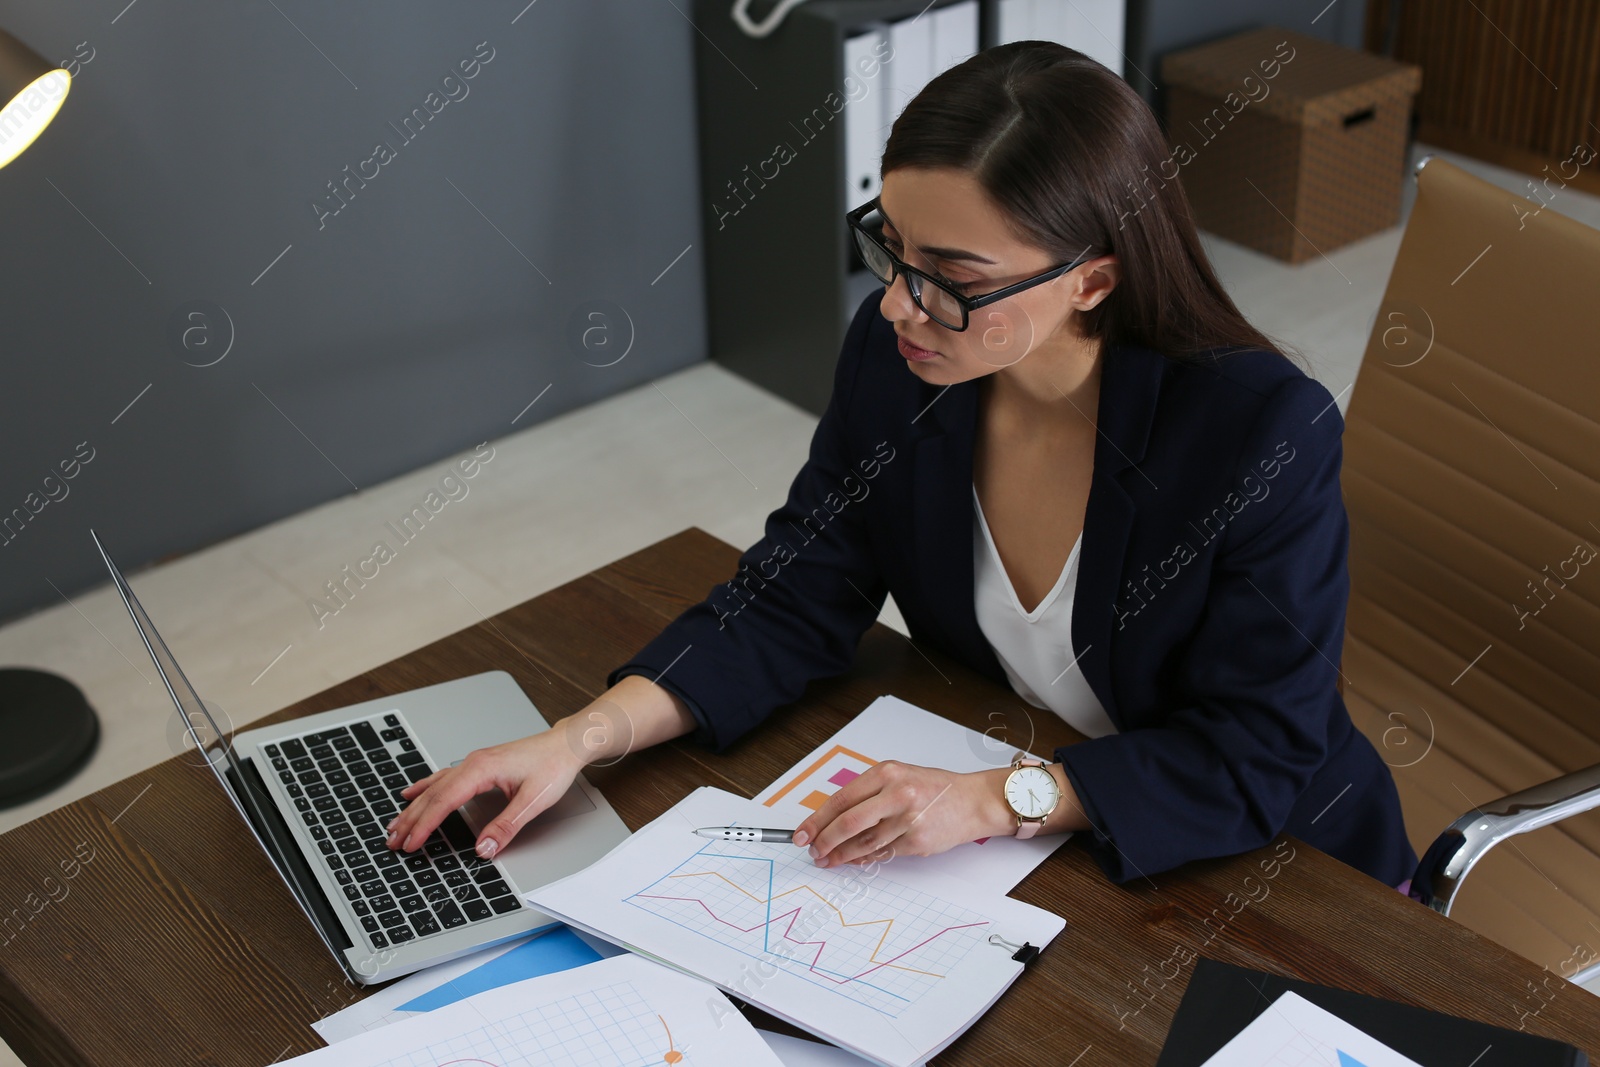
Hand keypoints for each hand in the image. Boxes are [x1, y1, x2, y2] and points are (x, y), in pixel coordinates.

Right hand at [383, 674, 697, 859]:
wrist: (567, 744)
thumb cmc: (553, 765)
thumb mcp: (534, 800)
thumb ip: (507, 825)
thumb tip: (484, 849)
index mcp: (481, 769)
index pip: (444, 801)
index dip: (425, 825)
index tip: (411, 844)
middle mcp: (473, 763)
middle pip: (433, 794)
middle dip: (411, 819)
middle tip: (392, 841)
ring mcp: (474, 763)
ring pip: (435, 787)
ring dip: (414, 807)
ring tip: (394, 825)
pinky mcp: (479, 766)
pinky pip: (443, 778)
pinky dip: (425, 789)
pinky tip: (413, 793)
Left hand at [792, 761, 1015, 868]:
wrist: (972, 802)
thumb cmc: (934, 789)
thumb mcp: (899, 777)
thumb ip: (869, 793)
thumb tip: (832, 818)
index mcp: (887, 773)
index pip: (842, 799)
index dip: (818, 820)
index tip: (803, 833)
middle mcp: (897, 794)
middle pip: (848, 823)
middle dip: (824, 840)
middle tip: (811, 850)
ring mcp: (908, 819)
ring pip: (863, 843)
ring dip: (840, 855)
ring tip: (827, 859)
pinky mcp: (917, 842)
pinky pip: (882, 854)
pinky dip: (863, 858)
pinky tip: (852, 860)